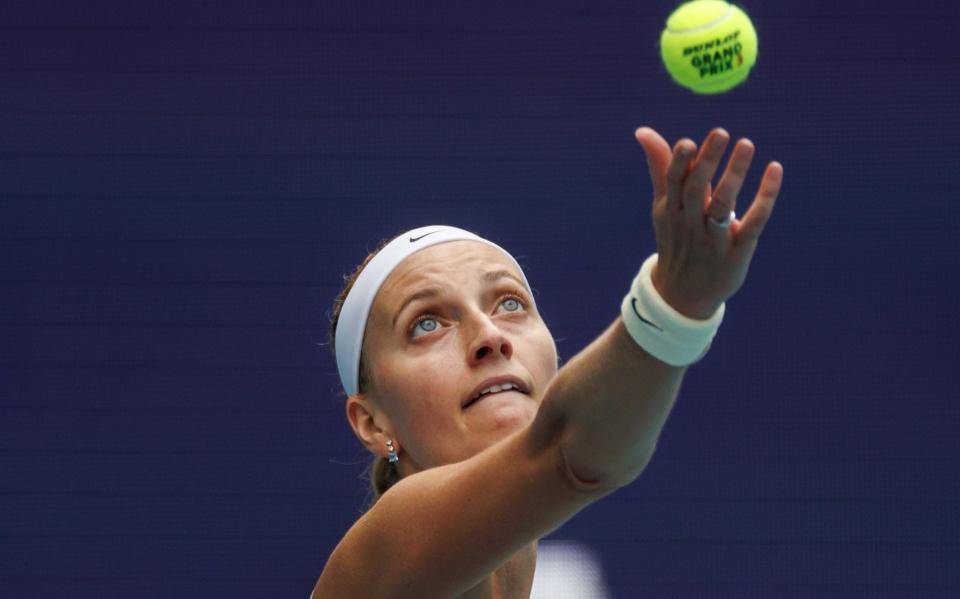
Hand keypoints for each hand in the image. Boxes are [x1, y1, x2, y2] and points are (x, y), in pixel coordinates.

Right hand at [634, 126, 782, 318]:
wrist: (684, 295)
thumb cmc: (677, 239)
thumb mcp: (664, 206)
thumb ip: (660, 166)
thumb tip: (643, 131)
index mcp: (671, 210)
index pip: (673, 183)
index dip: (679, 163)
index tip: (688, 142)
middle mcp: (690, 223)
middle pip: (697, 190)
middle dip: (707, 162)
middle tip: (721, 132)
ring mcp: (714, 239)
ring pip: (724, 205)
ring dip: (734, 174)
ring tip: (746, 144)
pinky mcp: (738, 250)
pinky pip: (753, 222)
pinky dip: (766, 196)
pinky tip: (775, 169)